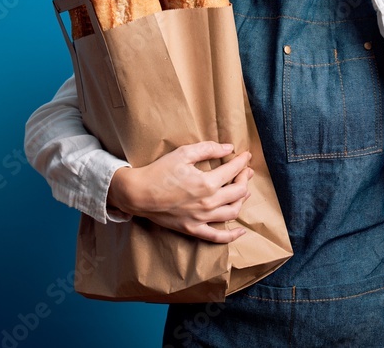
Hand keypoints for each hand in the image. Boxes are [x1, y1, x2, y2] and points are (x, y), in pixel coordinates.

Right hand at [107, 142, 252, 242]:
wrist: (138, 194)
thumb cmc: (159, 172)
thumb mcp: (183, 153)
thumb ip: (208, 149)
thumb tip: (229, 147)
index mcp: (207, 183)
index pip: (233, 171)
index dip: (242, 162)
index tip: (245, 156)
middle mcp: (208, 202)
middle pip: (238, 192)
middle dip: (245, 178)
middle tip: (245, 170)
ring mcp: (201, 218)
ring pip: (233, 212)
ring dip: (242, 200)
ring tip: (244, 190)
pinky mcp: (193, 229)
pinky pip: (217, 237)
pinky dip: (231, 236)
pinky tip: (241, 231)